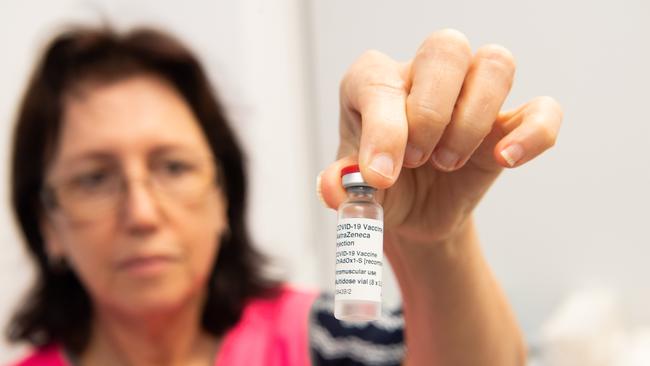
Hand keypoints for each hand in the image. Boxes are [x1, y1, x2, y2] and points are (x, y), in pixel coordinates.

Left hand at [318, 29, 562, 246]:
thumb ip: (341, 186)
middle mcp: (424, 76)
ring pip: (496, 63)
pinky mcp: (508, 123)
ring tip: (446, 163)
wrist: (413, 211)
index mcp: (374, 82)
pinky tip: (506, 160)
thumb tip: (336, 188)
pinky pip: (543, 108)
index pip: (379, 78)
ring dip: (473, 119)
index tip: (381, 175)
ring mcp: (471, 95)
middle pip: (445, 49)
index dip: (383, 127)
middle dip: (432, 111)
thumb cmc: (381, 187)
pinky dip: (534, 133)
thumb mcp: (354, 190)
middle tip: (417, 159)